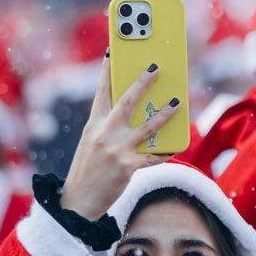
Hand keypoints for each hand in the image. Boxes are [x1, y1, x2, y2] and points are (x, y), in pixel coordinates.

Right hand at [59, 57, 182, 217]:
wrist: (79, 202)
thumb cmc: (87, 170)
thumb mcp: (91, 144)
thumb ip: (108, 127)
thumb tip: (135, 113)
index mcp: (93, 125)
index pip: (101, 93)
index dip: (107, 72)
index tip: (113, 53)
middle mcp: (104, 134)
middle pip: (127, 101)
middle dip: (143, 82)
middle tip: (156, 67)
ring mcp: (116, 150)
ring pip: (147, 126)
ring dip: (164, 113)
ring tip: (177, 102)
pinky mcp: (128, 167)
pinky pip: (153, 156)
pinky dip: (165, 150)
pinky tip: (176, 145)